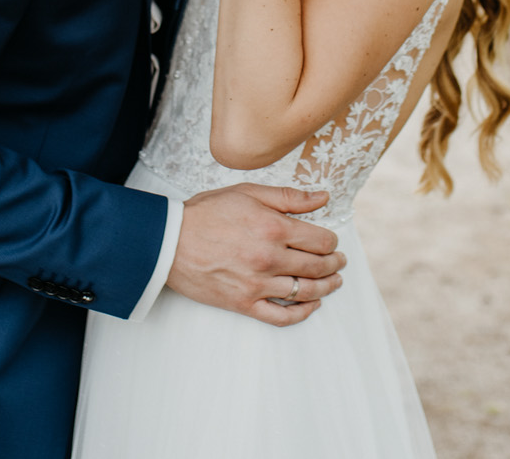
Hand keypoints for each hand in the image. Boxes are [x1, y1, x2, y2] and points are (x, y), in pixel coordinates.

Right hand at [166, 183, 345, 327]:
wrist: (169, 241)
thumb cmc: (206, 212)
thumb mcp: (248, 192)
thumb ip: (289, 197)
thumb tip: (324, 197)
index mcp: (274, 227)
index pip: (320, 240)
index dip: (332, 241)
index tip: (332, 241)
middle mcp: (270, 257)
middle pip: (318, 266)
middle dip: (335, 264)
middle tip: (340, 262)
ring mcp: (258, 283)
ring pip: (305, 292)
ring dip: (326, 288)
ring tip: (333, 282)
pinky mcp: (244, 303)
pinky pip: (281, 316)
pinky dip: (301, 314)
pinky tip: (311, 306)